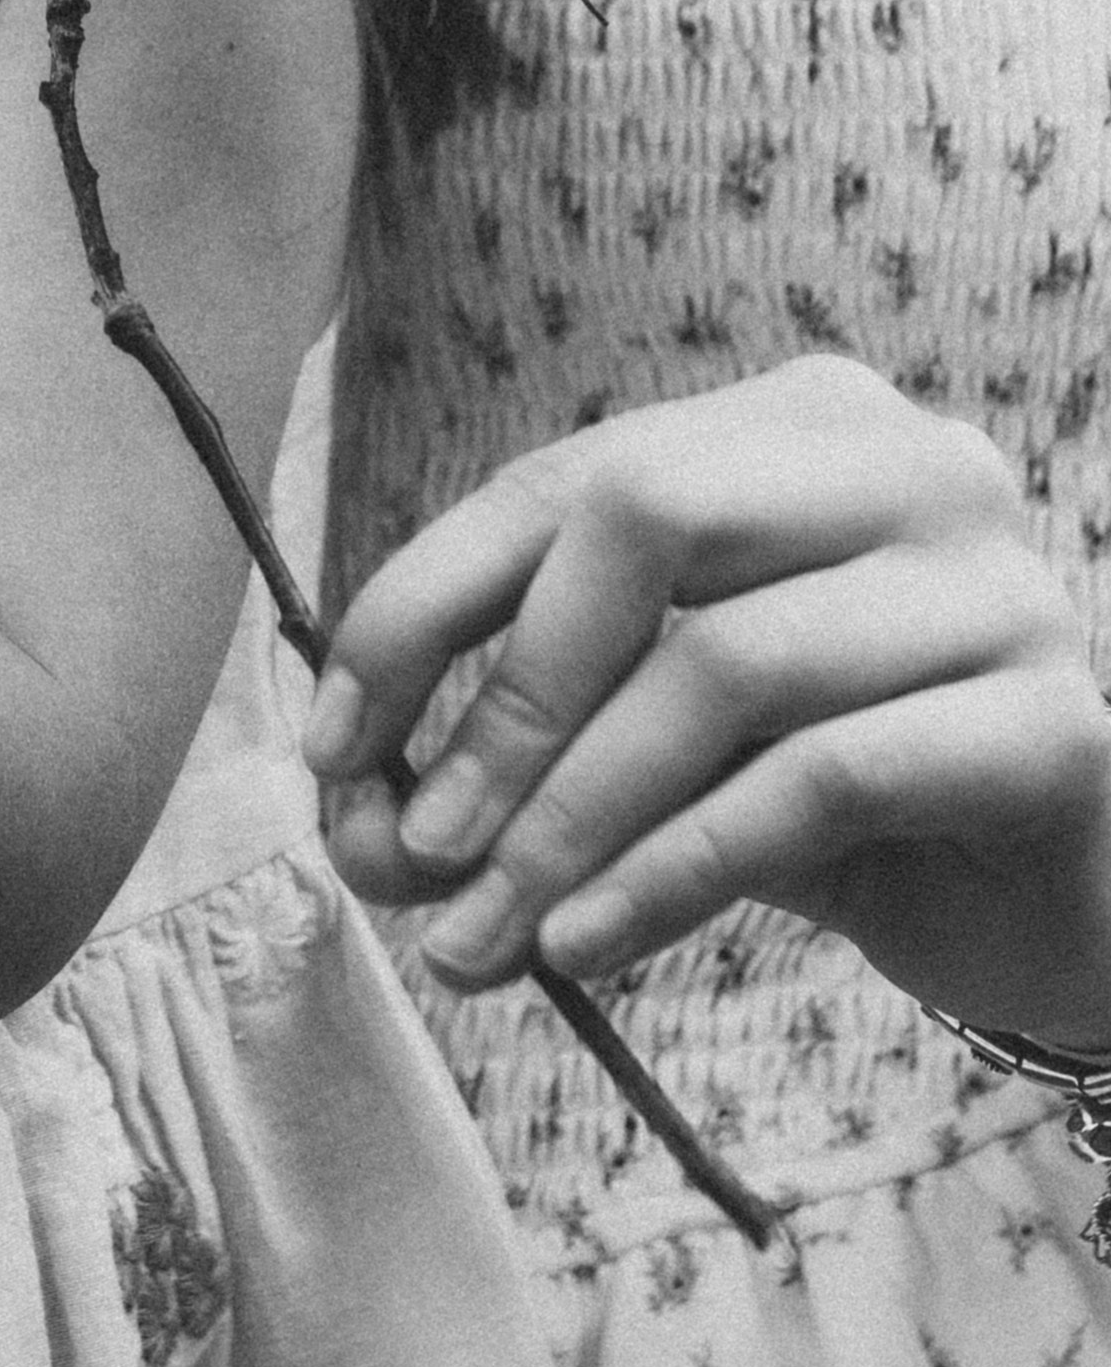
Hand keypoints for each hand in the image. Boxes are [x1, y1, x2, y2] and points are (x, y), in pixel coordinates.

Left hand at [306, 355, 1110, 1047]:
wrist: (1057, 905)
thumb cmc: (842, 792)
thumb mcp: (660, 742)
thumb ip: (519, 750)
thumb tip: (351, 815)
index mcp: (796, 423)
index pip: (564, 483)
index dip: (420, 608)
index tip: (328, 745)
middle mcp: (911, 464)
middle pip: (648, 521)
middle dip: (506, 693)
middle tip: (417, 843)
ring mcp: (1000, 584)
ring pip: (728, 667)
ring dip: (572, 816)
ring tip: (482, 934)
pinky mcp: (1055, 724)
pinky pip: (822, 781)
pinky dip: (675, 869)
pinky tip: (589, 943)